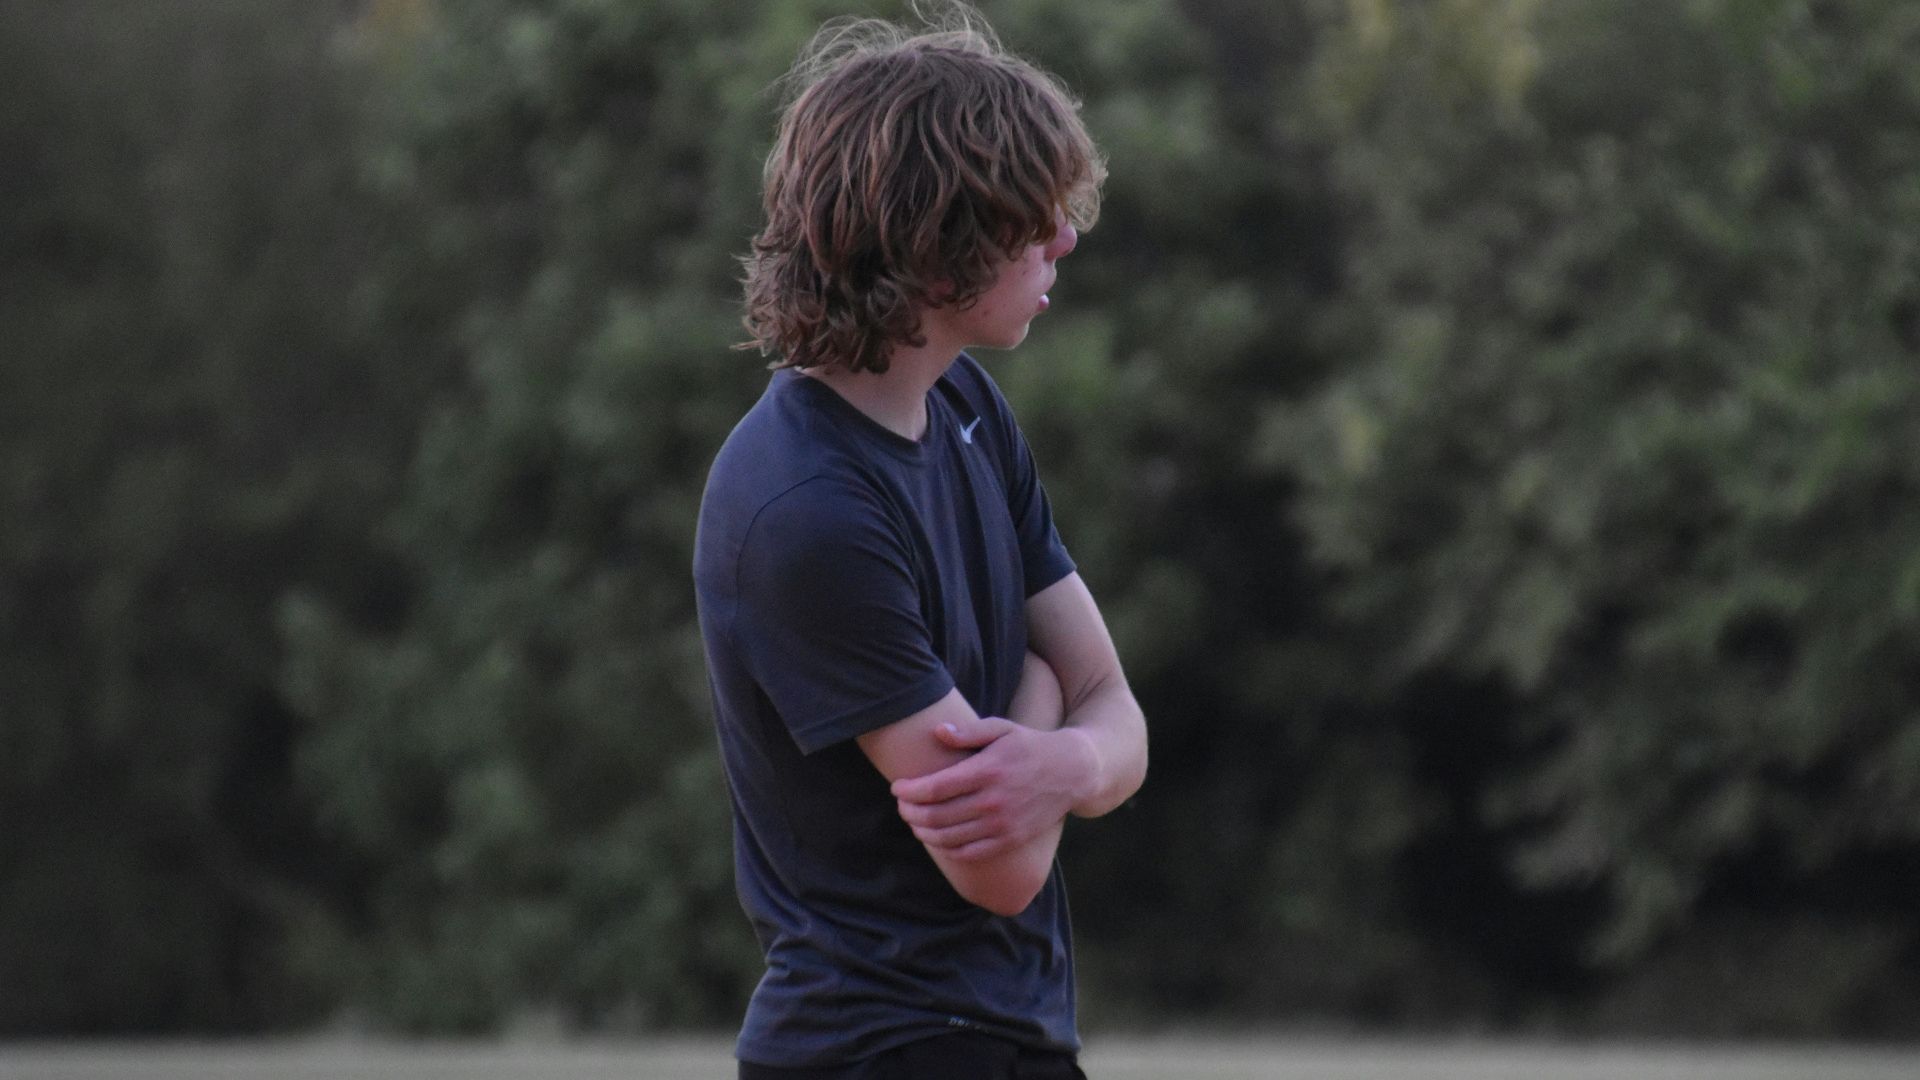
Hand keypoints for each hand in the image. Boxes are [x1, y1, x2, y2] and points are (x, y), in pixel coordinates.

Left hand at [889, 715, 1093, 860]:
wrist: (1071, 772)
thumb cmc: (1029, 746)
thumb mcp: (1002, 729)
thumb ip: (968, 732)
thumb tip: (938, 731)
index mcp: (987, 771)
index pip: (936, 787)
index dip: (910, 791)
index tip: (897, 787)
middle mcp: (993, 801)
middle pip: (936, 815)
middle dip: (910, 812)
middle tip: (902, 806)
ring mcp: (1002, 824)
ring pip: (949, 837)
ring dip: (924, 832)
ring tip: (914, 822)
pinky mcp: (1010, 840)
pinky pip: (969, 853)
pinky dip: (947, 848)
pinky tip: (937, 838)